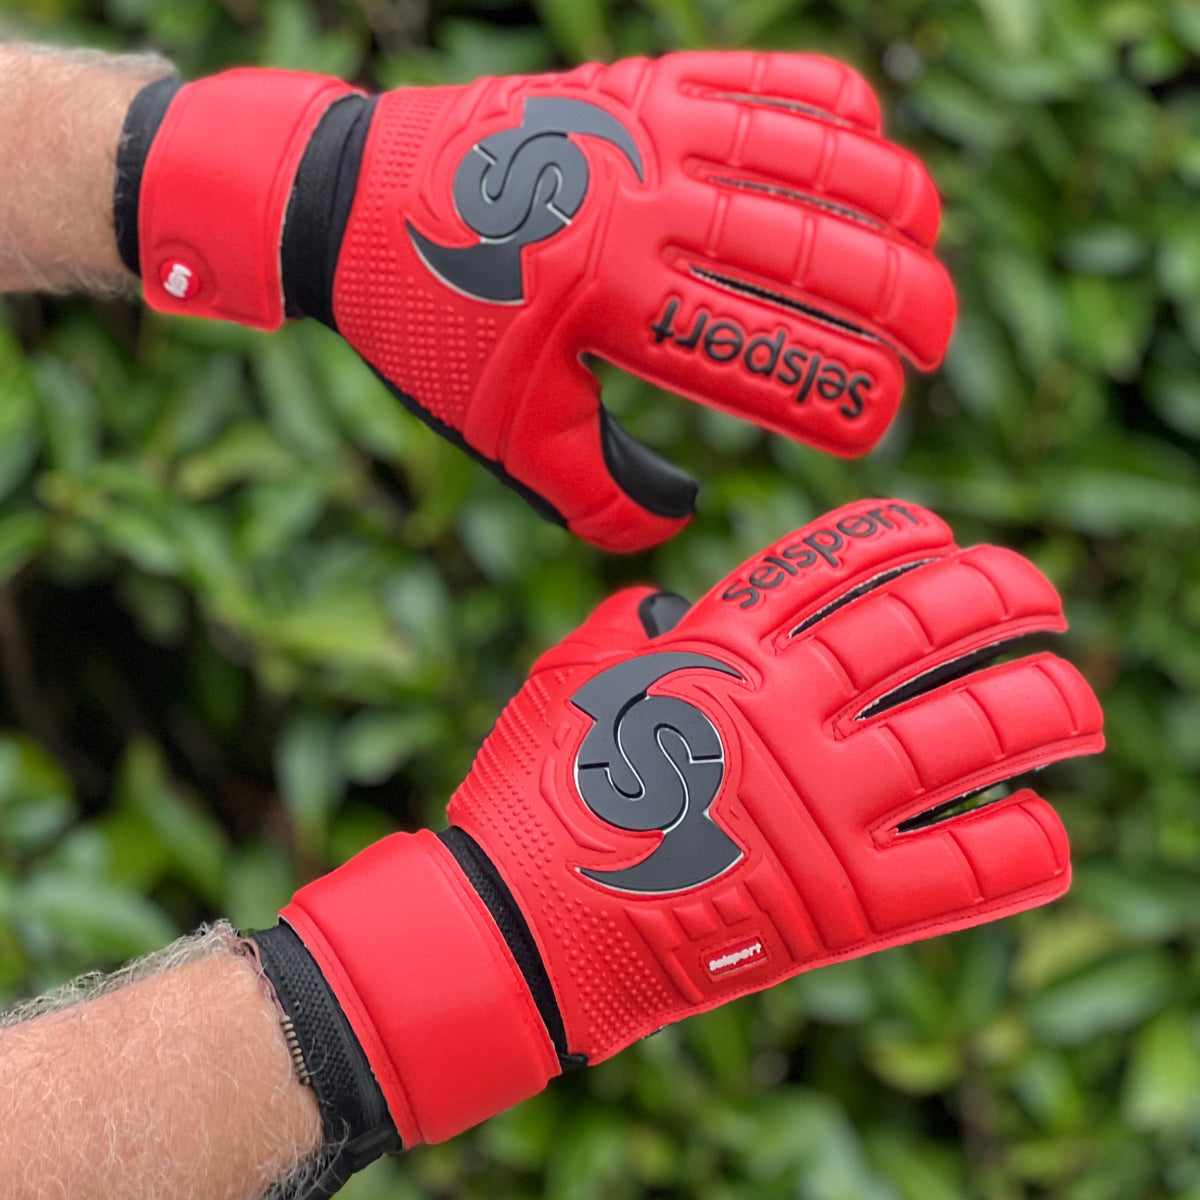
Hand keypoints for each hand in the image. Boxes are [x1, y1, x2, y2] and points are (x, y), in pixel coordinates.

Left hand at [126, 55, 955, 550]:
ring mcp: (648, 130)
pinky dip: (836, 109)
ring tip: (929, 248)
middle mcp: (643, 206)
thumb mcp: (505, 432)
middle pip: (818, 253)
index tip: (876, 424)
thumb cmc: (432, 330)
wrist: (352, 202)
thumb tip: (680, 517)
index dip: (842, 399)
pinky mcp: (642, 80)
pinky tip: (871, 145)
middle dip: (903, 306)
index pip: (765, 358)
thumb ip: (595, 493)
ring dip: (895, 204)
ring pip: (817, 156)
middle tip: (936, 343)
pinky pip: (769, 81)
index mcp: (610, 304)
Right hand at [277, 501, 1101, 1149]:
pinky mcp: (840, 909)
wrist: (521, 928)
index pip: (833, 564)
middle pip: (925, 627)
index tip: (942, 537)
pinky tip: (1045, 829)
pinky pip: (962, 871)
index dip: (902, 538)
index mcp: (721, 651)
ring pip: (970, 735)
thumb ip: (631, 627)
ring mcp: (820, 807)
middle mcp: (785, 712)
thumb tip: (668, 608)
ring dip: (1042, 709)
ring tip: (1077, 701)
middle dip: (1002, 596)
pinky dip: (1018, 849)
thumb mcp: (570, 679)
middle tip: (1042, 597)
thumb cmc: (534, 798)